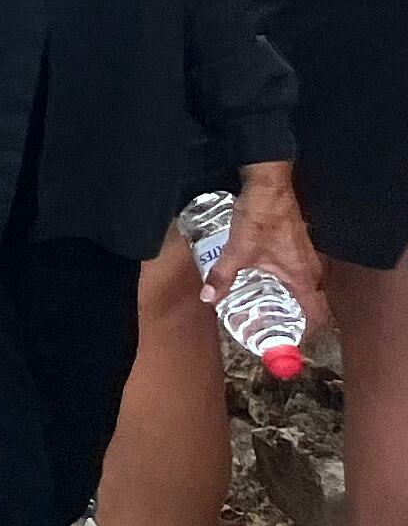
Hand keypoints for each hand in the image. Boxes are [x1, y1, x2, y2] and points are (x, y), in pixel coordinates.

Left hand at [218, 162, 326, 334]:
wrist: (269, 186)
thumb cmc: (260, 219)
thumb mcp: (237, 251)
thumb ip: (223, 277)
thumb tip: (209, 298)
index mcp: (303, 278)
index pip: (317, 316)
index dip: (307, 331)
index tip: (290, 339)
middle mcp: (312, 269)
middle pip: (314, 302)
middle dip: (298, 316)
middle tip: (278, 324)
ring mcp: (309, 255)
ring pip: (308, 284)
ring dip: (294, 296)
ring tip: (272, 304)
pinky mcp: (300, 242)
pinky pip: (301, 268)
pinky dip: (290, 278)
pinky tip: (270, 276)